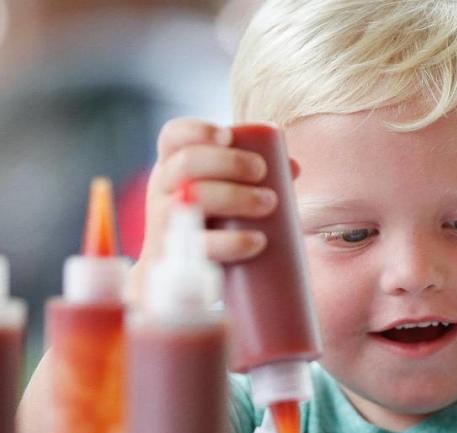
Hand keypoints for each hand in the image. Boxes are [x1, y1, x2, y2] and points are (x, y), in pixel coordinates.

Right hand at [130, 118, 299, 300]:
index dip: (197, 130)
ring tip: (269, 203)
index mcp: (173, 168)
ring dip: (236, 196)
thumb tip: (293, 167)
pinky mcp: (176, 258)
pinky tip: (257, 241)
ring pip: (194, 199)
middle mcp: (163, 190)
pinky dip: (233, 242)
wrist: (177, 279)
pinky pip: (201, 246)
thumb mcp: (220, 196)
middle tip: (261, 172)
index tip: (228, 136)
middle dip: (229, 162)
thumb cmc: (208, 227)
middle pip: (187, 163)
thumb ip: (252, 179)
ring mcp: (165, 223)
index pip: (173, 137)